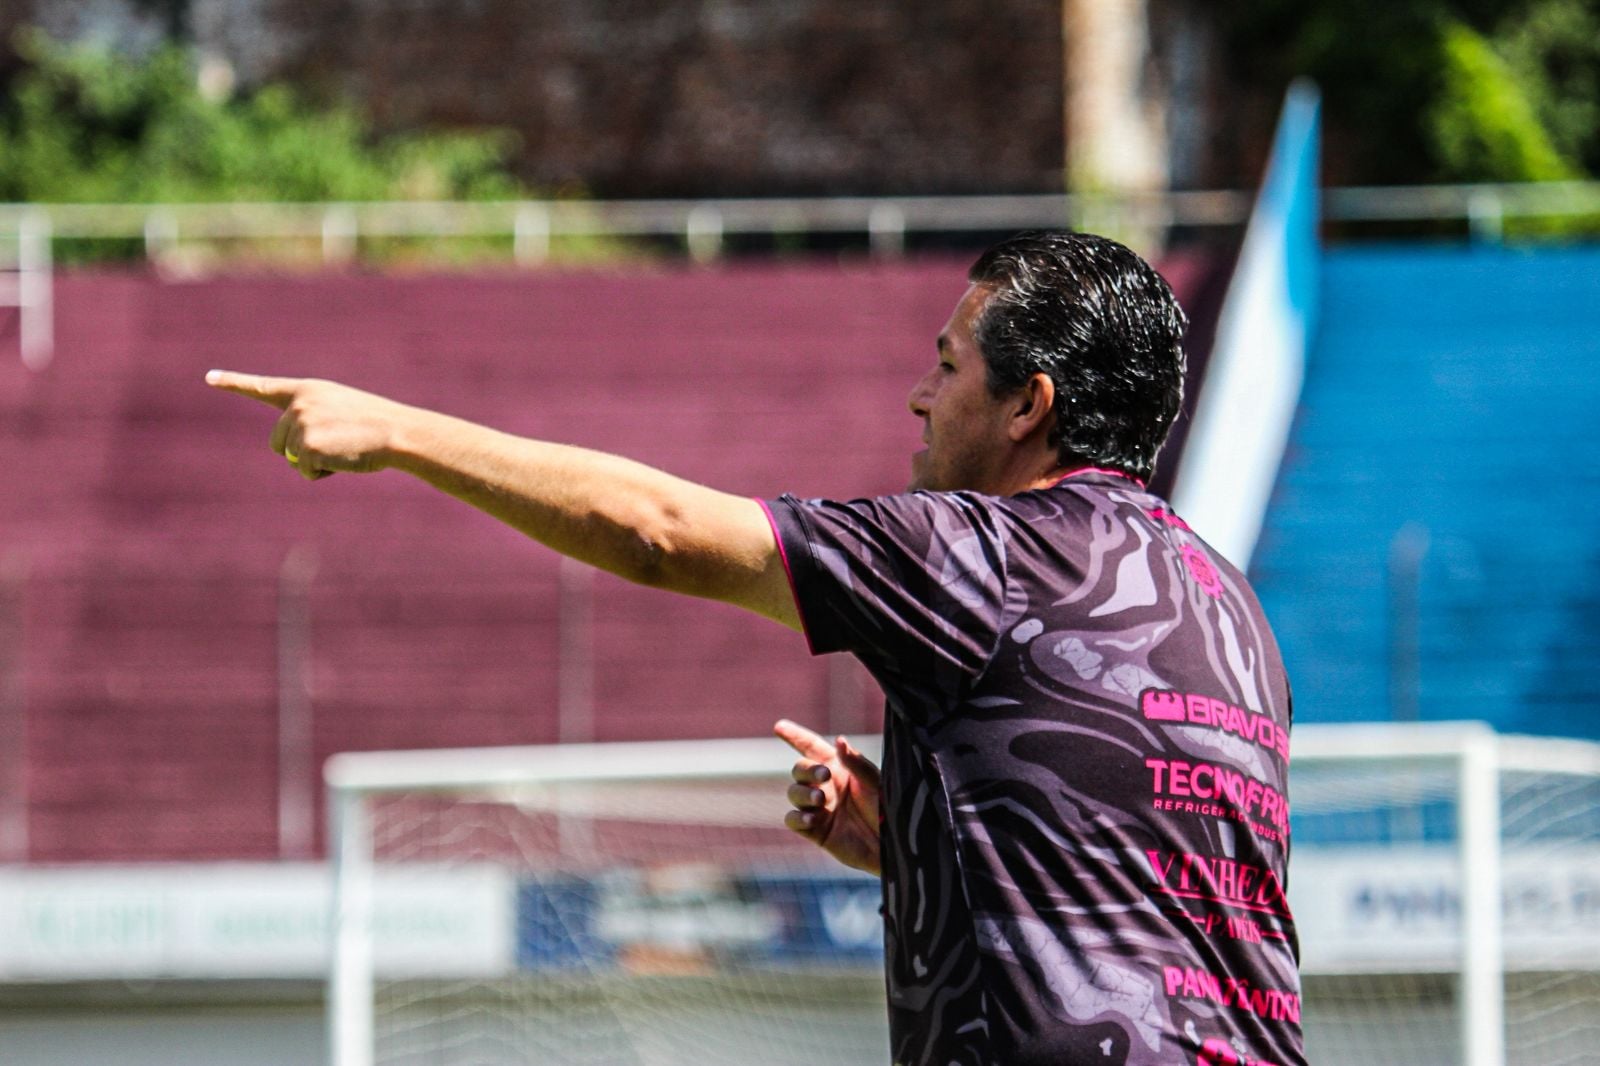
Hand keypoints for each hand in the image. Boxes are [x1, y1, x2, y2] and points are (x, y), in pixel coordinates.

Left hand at [206, 370, 411, 480]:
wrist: (398, 433)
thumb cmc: (377, 426)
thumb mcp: (342, 412)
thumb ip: (313, 421)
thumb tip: (295, 456)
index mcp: (308, 390)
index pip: (263, 386)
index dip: (234, 383)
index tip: (209, 378)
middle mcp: (299, 403)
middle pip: (277, 441)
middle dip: (300, 451)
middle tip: (336, 445)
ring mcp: (301, 423)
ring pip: (291, 457)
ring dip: (315, 462)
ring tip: (344, 449)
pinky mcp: (306, 446)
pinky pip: (304, 471)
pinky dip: (322, 473)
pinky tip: (343, 459)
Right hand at [775, 718, 880, 875]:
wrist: (892, 847)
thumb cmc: (889, 810)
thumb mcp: (877, 784)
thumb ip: (857, 764)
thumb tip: (839, 740)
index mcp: (839, 768)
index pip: (812, 748)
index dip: (795, 736)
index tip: (779, 726)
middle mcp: (826, 785)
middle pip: (800, 769)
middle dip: (807, 769)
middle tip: (824, 775)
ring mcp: (818, 808)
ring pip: (794, 792)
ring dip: (803, 792)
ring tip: (820, 799)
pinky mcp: (815, 830)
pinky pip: (793, 820)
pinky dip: (798, 817)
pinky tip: (812, 818)